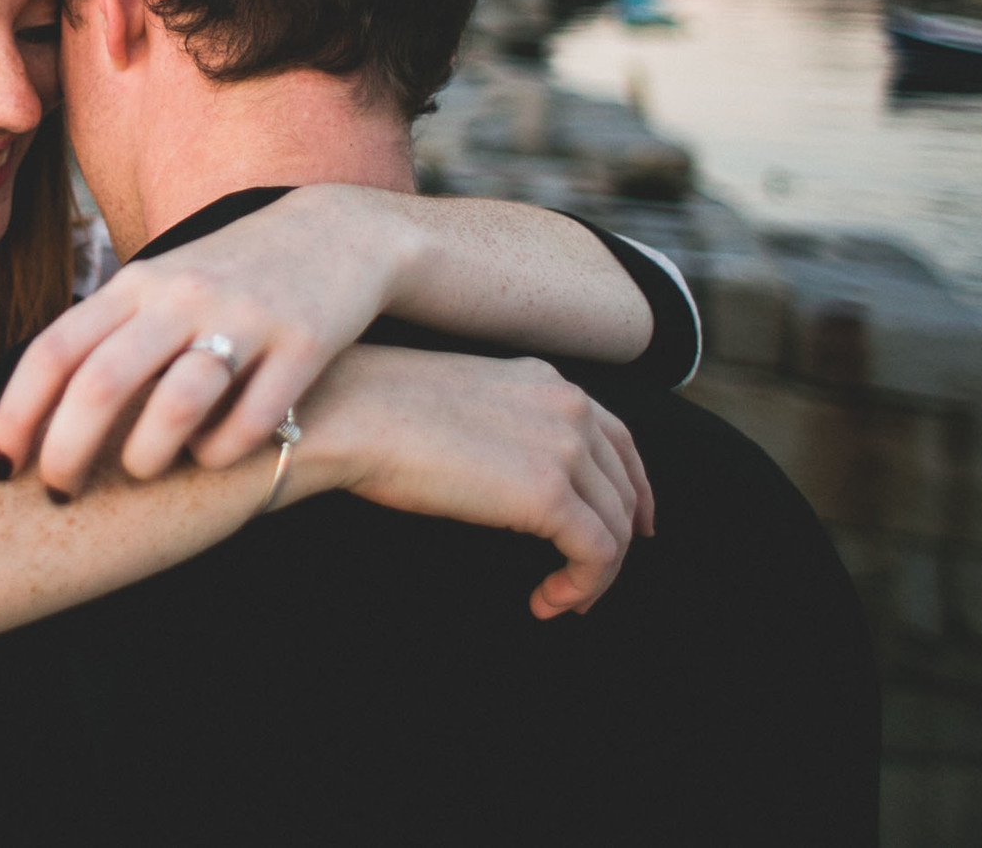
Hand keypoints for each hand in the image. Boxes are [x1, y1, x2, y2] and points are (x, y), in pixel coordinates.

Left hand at [0, 186, 417, 496]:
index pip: (55, 350)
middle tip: (59, 493)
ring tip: (142, 472)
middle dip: (68, 451)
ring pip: (176, 404)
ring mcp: (243, 318)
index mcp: (137, 285)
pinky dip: (223, 452)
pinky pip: (252, 419)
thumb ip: (107, 334)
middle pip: (101, 383)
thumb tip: (36, 409)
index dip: (18, 414)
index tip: (0, 467)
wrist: (339, 234)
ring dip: (147, 455)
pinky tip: (213, 458)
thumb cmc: (229, 279)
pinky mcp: (302, 343)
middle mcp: (182, 297)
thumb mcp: (160, 288)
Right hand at [286, 345, 655, 618]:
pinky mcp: (549, 496)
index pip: (617, 438)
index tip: (633, 527)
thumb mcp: (458, 401)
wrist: (348, 413)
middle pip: (623, 486)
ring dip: (596, 574)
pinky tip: (548, 601)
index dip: (633, 489)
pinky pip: (596, 555)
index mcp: (545, 380)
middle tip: (590, 582)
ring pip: (615, 525)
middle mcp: (567, 407)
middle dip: (619, 539)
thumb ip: (501, 425)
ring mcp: (564, 449)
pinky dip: (583, 587)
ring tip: (562, 600)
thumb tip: (508, 477)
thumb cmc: (374, 410)